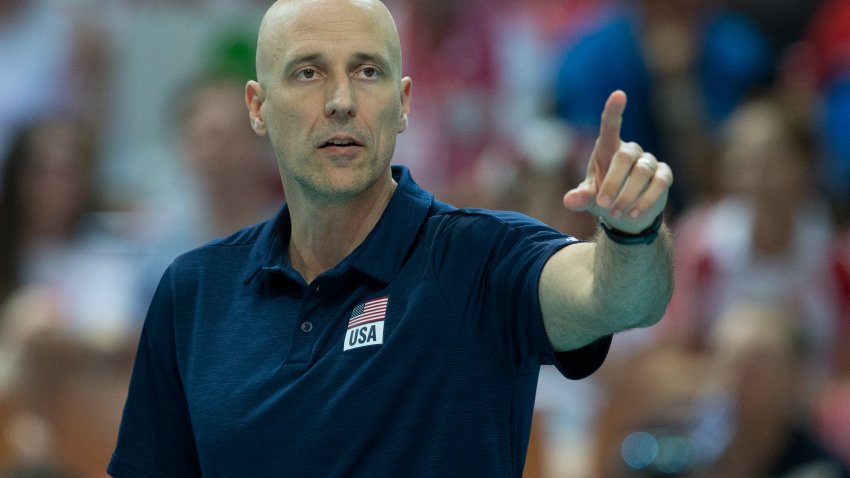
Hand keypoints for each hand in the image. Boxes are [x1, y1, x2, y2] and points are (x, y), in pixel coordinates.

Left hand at [563, 90, 672, 232]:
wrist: (626, 215)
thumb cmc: (603, 197)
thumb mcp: (588, 198)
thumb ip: (579, 198)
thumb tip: (570, 201)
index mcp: (608, 148)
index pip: (610, 126)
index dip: (614, 110)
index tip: (619, 95)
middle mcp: (630, 150)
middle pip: (624, 157)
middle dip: (612, 182)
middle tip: (603, 205)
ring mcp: (649, 161)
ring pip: (642, 172)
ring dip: (627, 195)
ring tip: (616, 213)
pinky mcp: (664, 176)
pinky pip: (658, 184)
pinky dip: (644, 200)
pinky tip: (633, 213)